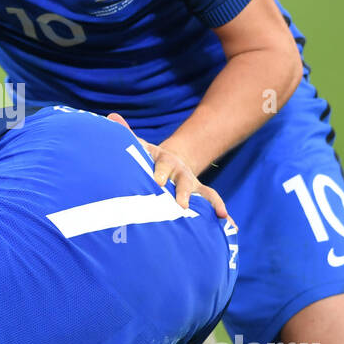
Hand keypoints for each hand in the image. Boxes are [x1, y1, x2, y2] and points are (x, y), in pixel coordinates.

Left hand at [106, 113, 229, 218]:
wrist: (171, 161)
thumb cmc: (149, 159)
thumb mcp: (140, 147)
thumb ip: (127, 135)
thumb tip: (111, 117)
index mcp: (164, 161)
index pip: (163, 166)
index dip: (160, 173)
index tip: (158, 182)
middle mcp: (181, 173)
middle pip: (185, 182)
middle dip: (184, 193)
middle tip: (183, 205)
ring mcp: (193, 185)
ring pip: (205, 193)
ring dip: (213, 204)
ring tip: (221, 214)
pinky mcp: (200, 196)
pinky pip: (213, 204)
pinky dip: (222, 213)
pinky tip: (231, 227)